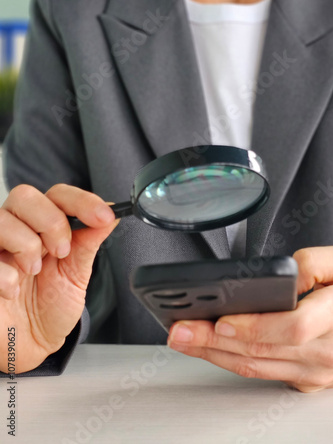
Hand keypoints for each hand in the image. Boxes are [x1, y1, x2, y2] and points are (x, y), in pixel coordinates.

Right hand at [0, 184, 118, 372]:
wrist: (30, 346)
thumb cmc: (50, 308)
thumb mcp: (77, 274)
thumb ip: (89, 242)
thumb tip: (113, 213)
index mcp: (43, 228)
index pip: (58, 195)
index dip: (82, 201)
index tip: (104, 217)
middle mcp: (16, 231)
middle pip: (25, 196)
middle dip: (51, 222)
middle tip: (62, 252)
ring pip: (2, 218)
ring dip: (26, 244)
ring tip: (34, 271)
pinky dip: (4, 274)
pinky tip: (12, 290)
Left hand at [167, 246, 332, 391]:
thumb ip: (314, 262)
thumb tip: (283, 276)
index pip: (292, 327)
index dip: (255, 326)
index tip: (222, 321)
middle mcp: (324, 351)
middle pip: (262, 350)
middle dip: (214, 341)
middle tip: (181, 330)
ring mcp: (313, 372)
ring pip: (256, 367)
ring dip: (215, 354)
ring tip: (184, 339)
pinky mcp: (303, 383)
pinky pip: (262, 374)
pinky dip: (231, 362)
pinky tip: (210, 349)